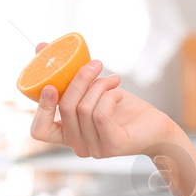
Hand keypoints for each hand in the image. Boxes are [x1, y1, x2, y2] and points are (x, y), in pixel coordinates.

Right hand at [29, 43, 180, 159]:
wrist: (156, 127)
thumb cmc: (123, 108)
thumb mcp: (93, 88)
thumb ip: (69, 74)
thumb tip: (41, 46)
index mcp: (67, 135)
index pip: (39, 131)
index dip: (42, 108)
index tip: (50, 84)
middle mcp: (77, 146)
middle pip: (66, 108)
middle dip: (80, 79)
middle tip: (96, 63)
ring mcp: (95, 149)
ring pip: (84, 108)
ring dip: (100, 85)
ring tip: (114, 80)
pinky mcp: (113, 145)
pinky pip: (101, 114)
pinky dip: (110, 96)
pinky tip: (119, 93)